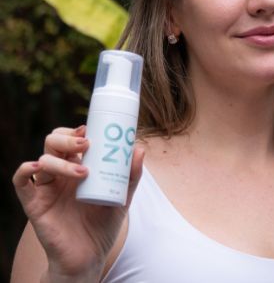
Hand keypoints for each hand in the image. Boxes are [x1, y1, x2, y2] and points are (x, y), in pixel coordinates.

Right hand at [12, 125, 143, 279]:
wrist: (89, 255)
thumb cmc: (104, 223)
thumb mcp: (123, 196)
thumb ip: (131, 175)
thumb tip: (139, 148)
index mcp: (79, 165)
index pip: (72, 138)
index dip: (77, 130)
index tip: (91, 130)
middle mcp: (61, 172)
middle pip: (54, 142)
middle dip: (68, 138)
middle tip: (86, 144)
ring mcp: (47, 186)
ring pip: (44, 159)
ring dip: (62, 161)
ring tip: (83, 173)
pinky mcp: (34, 203)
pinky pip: (21, 182)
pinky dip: (24, 170)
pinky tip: (36, 167)